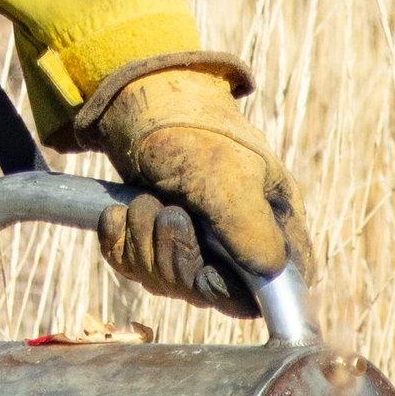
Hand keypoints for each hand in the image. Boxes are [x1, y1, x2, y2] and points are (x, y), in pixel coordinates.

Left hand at [81, 58, 299, 320]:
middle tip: (166, 209)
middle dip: (172, 254)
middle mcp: (239, 242)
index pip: (270, 293)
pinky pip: (133, 268)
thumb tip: (272, 270)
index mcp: (274, 226)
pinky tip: (121, 211)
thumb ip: (249, 224)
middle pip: (206, 293)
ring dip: (143, 240)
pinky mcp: (159, 242)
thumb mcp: (225, 174)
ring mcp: (198, 244)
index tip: (202, 264)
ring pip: (166, 282)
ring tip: (145, 198)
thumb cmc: (194, 131)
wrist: (141, 102)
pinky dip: (120, 241)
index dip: (231, 290)